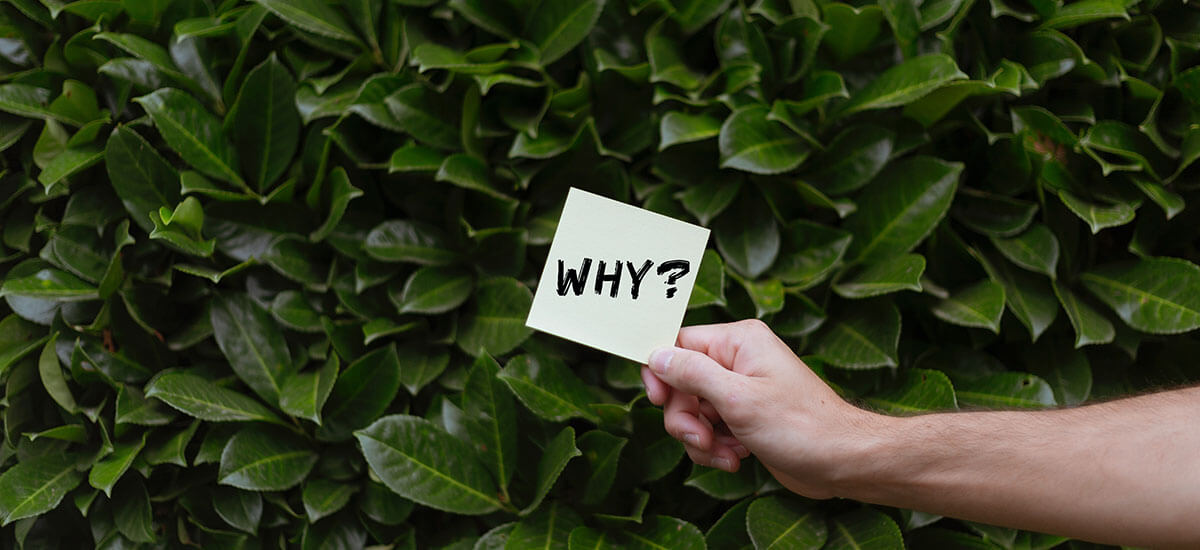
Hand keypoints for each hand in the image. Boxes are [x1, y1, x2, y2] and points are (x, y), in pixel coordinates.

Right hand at [641, 319, 880, 498]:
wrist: (842, 461)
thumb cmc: (801, 426)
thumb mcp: (738, 398)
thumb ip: (692, 373)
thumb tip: (656, 354)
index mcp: (738, 341)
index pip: (678, 343)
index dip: (661, 372)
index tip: (658, 400)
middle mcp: (738, 360)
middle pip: (681, 383)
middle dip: (685, 417)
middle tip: (702, 439)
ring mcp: (741, 389)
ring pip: (692, 410)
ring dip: (701, 438)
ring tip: (726, 454)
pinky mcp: (745, 416)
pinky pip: (709, 428)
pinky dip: (715, 447)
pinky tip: (736, 458)